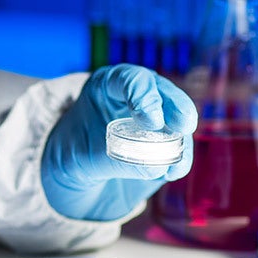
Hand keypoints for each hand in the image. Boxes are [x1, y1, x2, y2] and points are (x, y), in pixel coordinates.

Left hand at [41, 64, 197, 220]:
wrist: (77, 177)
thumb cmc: (73, 157)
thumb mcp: (82, 158)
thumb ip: (115, 160)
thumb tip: (156, 166)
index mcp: (106, 86)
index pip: (128, 79)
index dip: (143, 95)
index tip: (151, 121)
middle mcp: (134, 94)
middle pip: (162, 91)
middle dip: (176, 105)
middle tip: (184, 125)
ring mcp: (153, 115)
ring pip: (177, 118)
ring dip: (180, 139)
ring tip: (175, 165)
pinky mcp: (164, 141)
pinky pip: (179, 146)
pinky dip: (180, 159)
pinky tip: (173, 172)